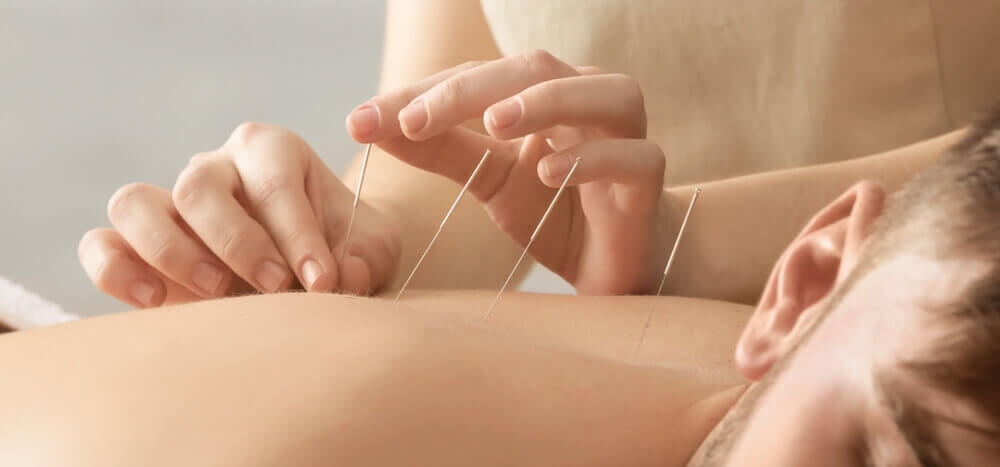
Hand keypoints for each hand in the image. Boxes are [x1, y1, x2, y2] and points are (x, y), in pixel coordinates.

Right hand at [79, 123, 400, 307]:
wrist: (311, 272)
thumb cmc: (343, 250)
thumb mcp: (371, 248)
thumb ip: (365, 256)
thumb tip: (341, 272)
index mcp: (272, 151)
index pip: (274, 182)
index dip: (298, 235)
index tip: (323, 282)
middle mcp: (214, 166)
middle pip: (199, 185)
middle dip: (237, 242)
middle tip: (275, 288)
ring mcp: (169, 202)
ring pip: (135, 203)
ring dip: (172, 251)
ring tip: (217, 293)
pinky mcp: (136, 245)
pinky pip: (102, 243)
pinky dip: (116, 270)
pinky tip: (154, 302)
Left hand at [346, 50, 668, 294]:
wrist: (616, 266)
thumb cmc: (555, 213)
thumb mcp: (488, 181)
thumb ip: (439, 149)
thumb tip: (366, 124)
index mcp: (542, 93)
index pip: (476, 77)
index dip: (421, 94)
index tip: (360, 122)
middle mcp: (585, 97)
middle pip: (531, 70)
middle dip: (466, 92)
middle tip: (412, 121)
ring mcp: (624, 133)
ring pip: (595, 93)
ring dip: (542, 103)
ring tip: (493, 124)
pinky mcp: (648, 176)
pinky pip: (628, 156)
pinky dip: (588, 159)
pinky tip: (547, 173)